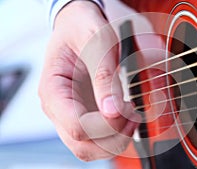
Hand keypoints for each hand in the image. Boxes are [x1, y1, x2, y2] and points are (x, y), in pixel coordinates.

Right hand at [39, 1, 139, 160]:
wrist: (78, 25)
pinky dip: (117, 134)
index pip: (77, 127)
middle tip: (134, 115)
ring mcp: (71, 114)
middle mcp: (59, 109)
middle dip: (114, 138)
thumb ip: (104, 76)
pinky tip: (128, 116)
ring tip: (133, 115)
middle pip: (83, 146)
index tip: (128, 108)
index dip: (106, 125)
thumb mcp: (97, 43)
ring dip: (116, 139)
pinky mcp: (85, 114)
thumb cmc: (83, 29)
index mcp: (53, 91)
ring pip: (91, 148)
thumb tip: (112, 111)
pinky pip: (99, 138)